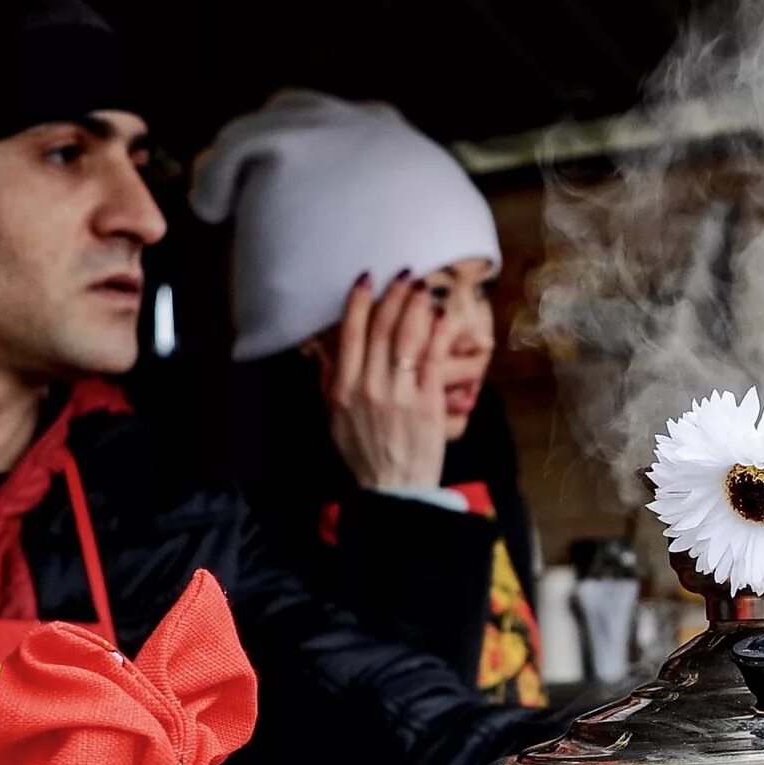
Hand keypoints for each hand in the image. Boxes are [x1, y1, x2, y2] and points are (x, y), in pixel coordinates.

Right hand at [315, 273, 445, 491]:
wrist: (394, 490)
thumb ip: (328, 380)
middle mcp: (368, 388)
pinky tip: (442, 315)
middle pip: (380, 330)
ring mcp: (399, 395)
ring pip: (407, 338)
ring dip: (415, 307)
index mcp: (342, 389)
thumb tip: (321, 347)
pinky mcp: (427, 403)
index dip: (358, 303)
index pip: (349, 335)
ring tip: (422, 287)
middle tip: (404, 274)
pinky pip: (434, 359)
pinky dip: (438, 333)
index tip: (366, 279)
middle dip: (393, 297)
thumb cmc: (363, 454)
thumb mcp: (334, 418)